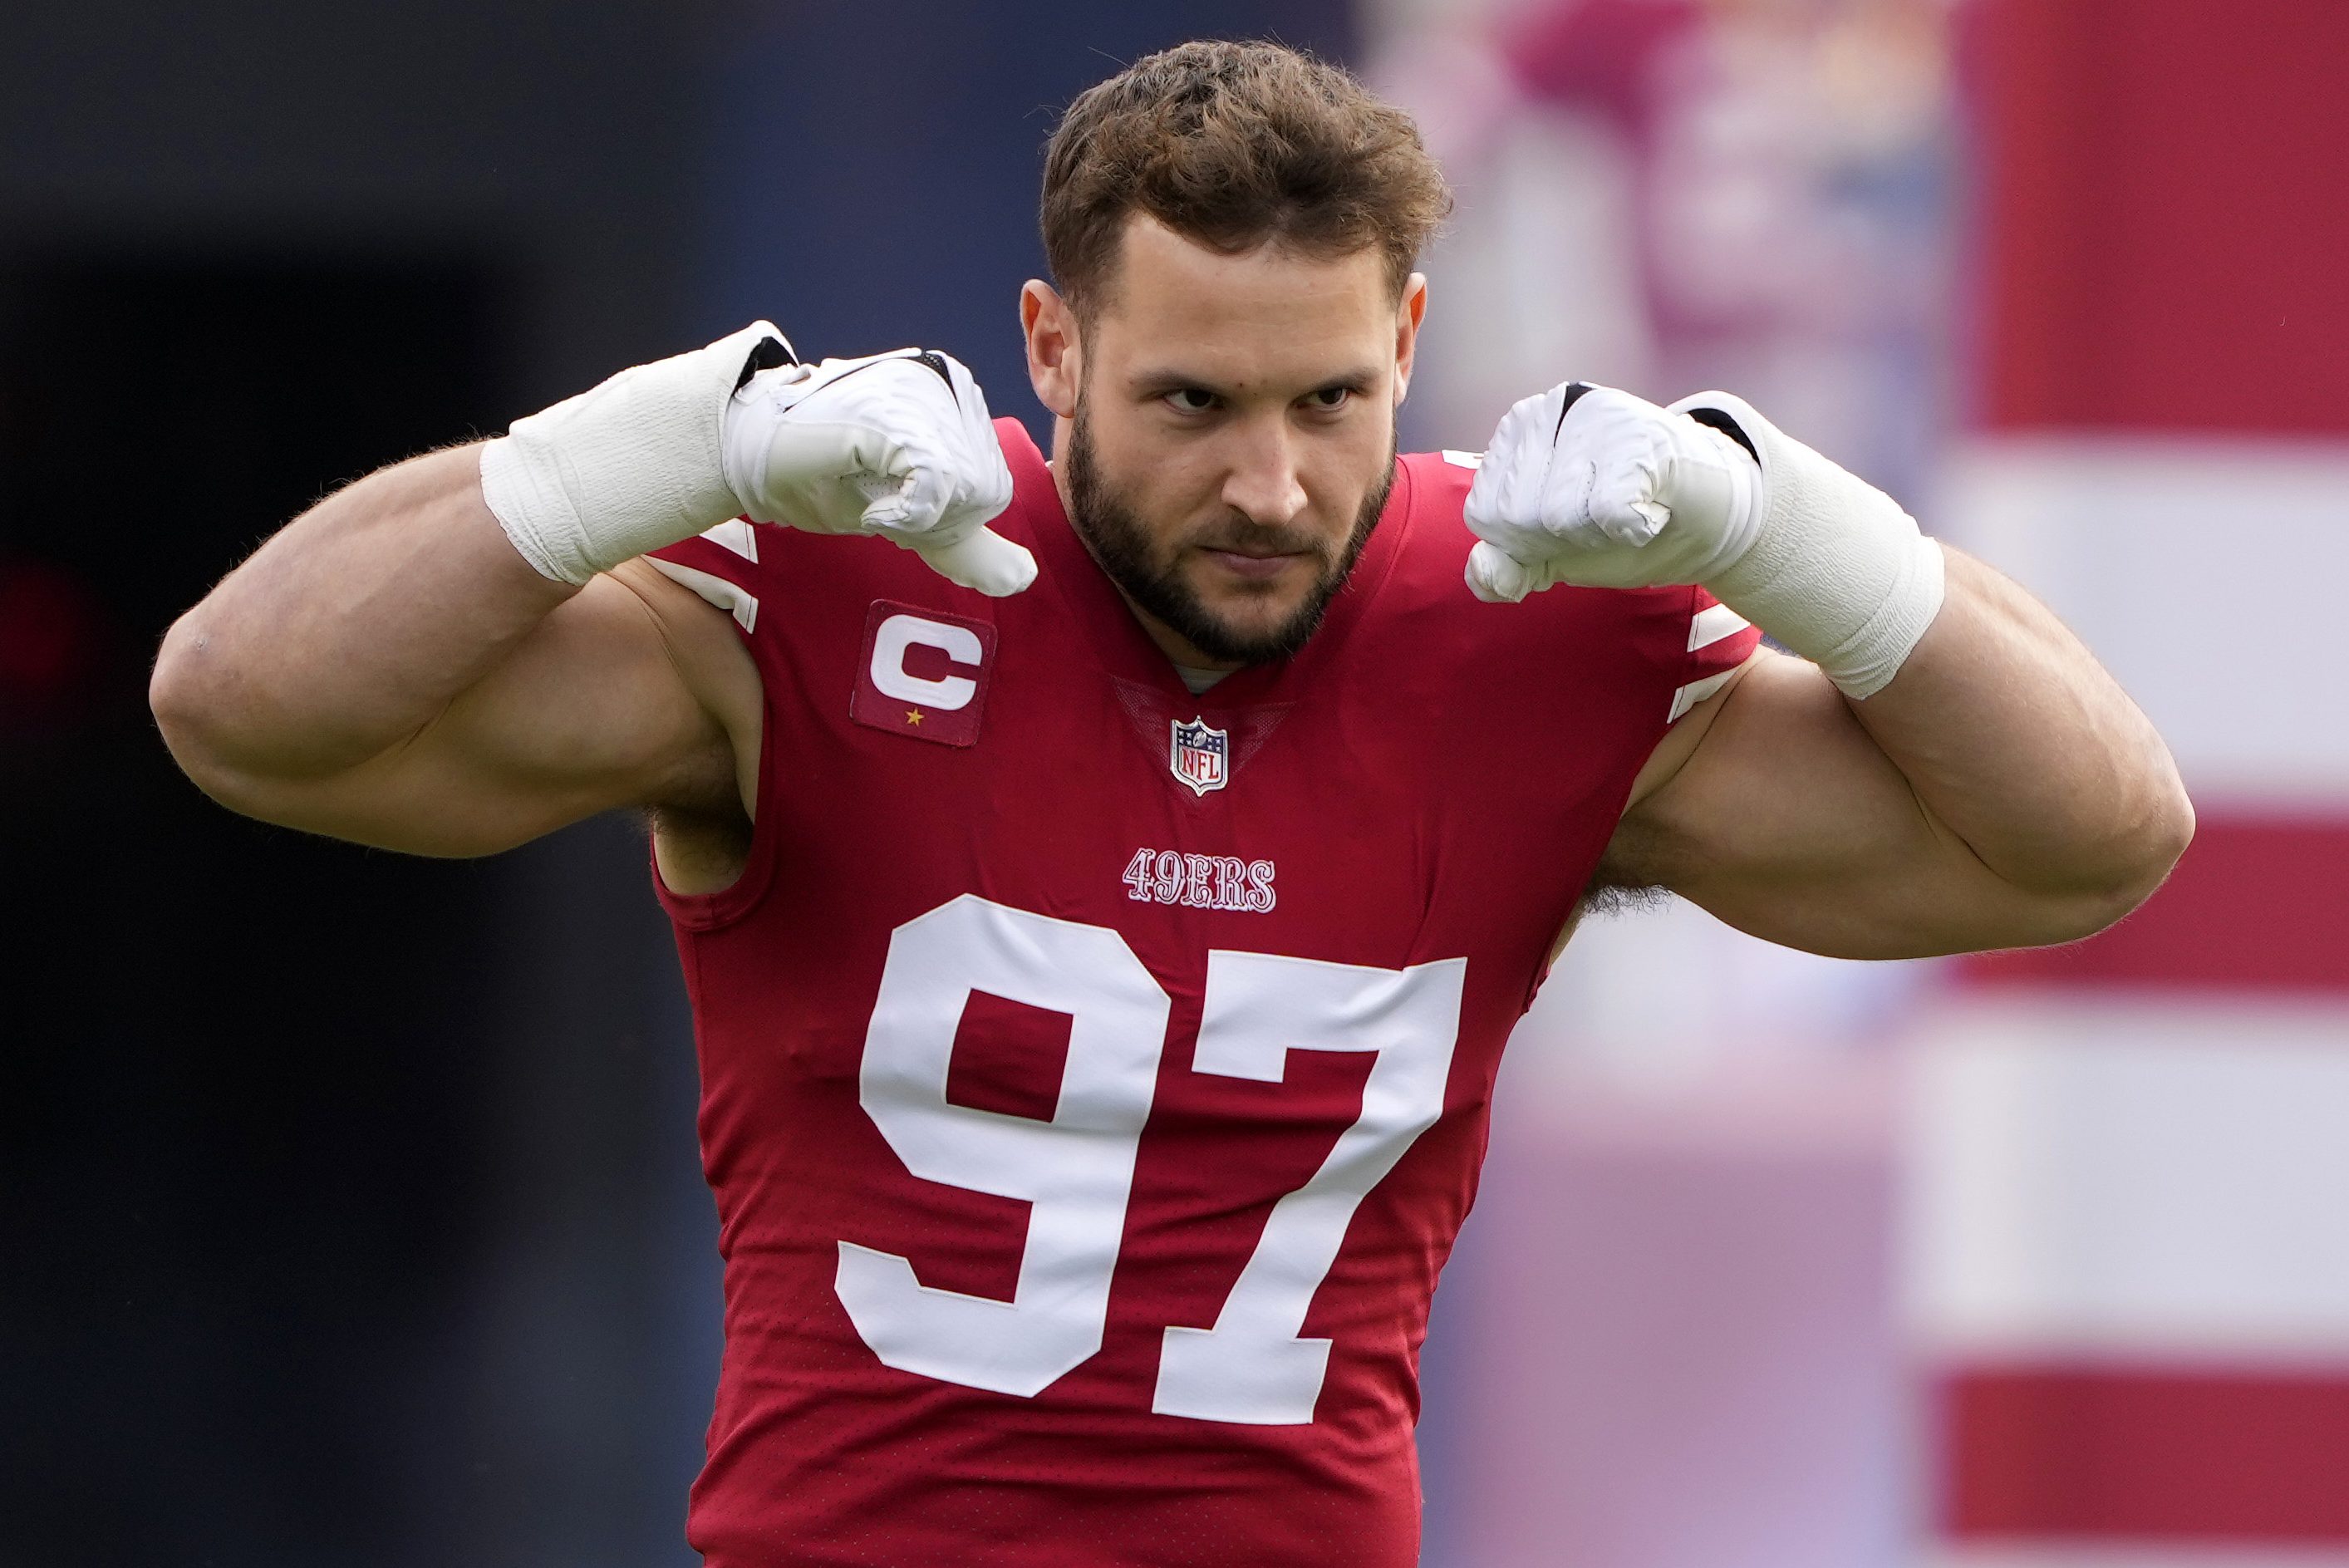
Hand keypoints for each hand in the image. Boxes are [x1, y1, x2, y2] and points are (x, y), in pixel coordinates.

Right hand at [723, 349, 1034, 595]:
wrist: (748, 455)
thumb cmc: (820, 479)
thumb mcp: (908, 517)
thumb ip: (962, 538)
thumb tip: (1024, 578)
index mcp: (956, 400)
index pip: (993, 490)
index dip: (944, 521)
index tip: (892, 506)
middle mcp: (945, 384)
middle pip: (986, 494)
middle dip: (933, 522)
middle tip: (879, 503)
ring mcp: (920, 393)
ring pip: (967, 491)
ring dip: (915, 518)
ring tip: (871, 497)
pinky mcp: (891, 411)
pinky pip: (938, 482)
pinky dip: (906, 514)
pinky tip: (873, 507)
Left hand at [1462, 382, 1759, 601]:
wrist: (1704, 518)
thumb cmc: (1618, 528)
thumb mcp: (1550, 555)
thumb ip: (1505, 571)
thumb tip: (1481, 572)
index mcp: (1518, 430)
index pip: (1487, 516)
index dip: (1528, 540)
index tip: (1571, 518)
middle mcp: (1551, 408)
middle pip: (1520, 516)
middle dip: (1563, 537)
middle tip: (1602, 512)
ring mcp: (1597, 416)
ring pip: (1559, 515)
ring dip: (1599, 533)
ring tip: (1626, 506)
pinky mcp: (1643, 436)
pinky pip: (1609, 511)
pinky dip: (1635, 528)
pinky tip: (1652, 506)